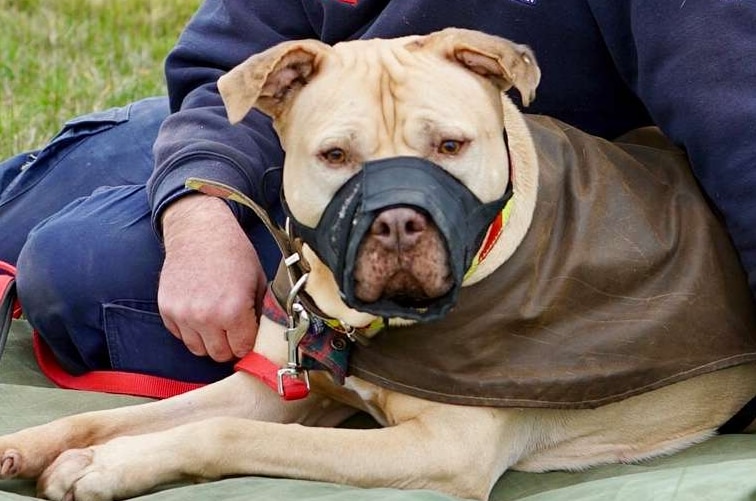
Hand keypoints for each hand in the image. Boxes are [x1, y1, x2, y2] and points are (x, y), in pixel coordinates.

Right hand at [158, 194, 266, 361]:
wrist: (199, 230)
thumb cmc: (234, 253)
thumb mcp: (259, 281)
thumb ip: (261, 314)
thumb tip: (264, 339)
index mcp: (233, 311)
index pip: (242, 349)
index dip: (247, 342)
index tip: (248, 332)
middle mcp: (206, 317)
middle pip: (219, 355)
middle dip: (229, 345)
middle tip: (233, 328)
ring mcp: (183, 314)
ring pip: (198, 349)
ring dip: (209, 340)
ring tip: (216, 320)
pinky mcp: (167, 309)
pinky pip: (181, 335)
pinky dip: (190, 329)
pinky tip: (200, 310)